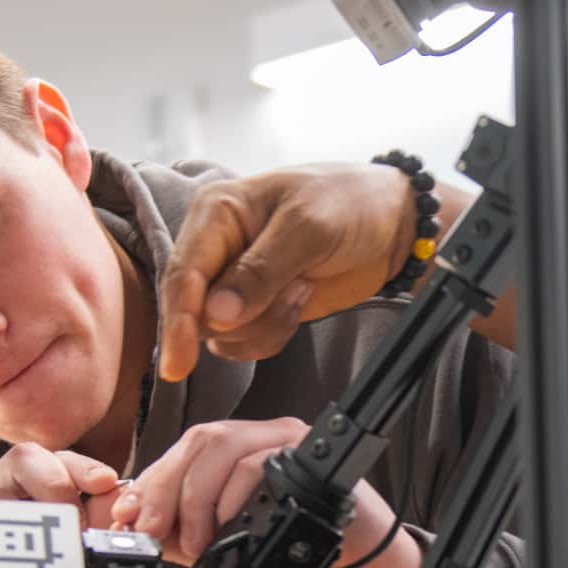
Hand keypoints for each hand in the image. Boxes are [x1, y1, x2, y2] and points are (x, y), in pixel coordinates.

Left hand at [108, 416, 420, 567]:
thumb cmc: (303, 564)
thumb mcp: (226, 550)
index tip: (127, 518)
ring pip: (223, 446)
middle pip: (200, 440)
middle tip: (151, 533)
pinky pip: (259, 464)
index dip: (149, 481)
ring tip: (196, 545)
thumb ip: (182, 533)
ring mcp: (293, 443)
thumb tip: (133, 523)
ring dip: (196, 499)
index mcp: (244, 452)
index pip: (184, 450)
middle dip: (164, 489)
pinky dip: (233, 497)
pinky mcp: (315, 458)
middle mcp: (268, 438)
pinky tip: (228, 530)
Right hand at [157, 164, 418, 382]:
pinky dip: (276, 333)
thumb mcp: (308, 227)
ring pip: (223, 335)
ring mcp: (235, 282)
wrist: (391, 224)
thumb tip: (216, 315)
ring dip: (267, 324)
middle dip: (246, 317)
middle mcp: (216, 248)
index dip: (177, 321)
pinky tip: (302, 296)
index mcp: (216, 213)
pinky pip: (248, 342)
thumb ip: (261, 271)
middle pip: (197, 313)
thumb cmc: (349, 204)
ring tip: (302, 284)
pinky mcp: (257, 308)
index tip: (178, 364)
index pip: (182, 275)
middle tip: (294, 286)